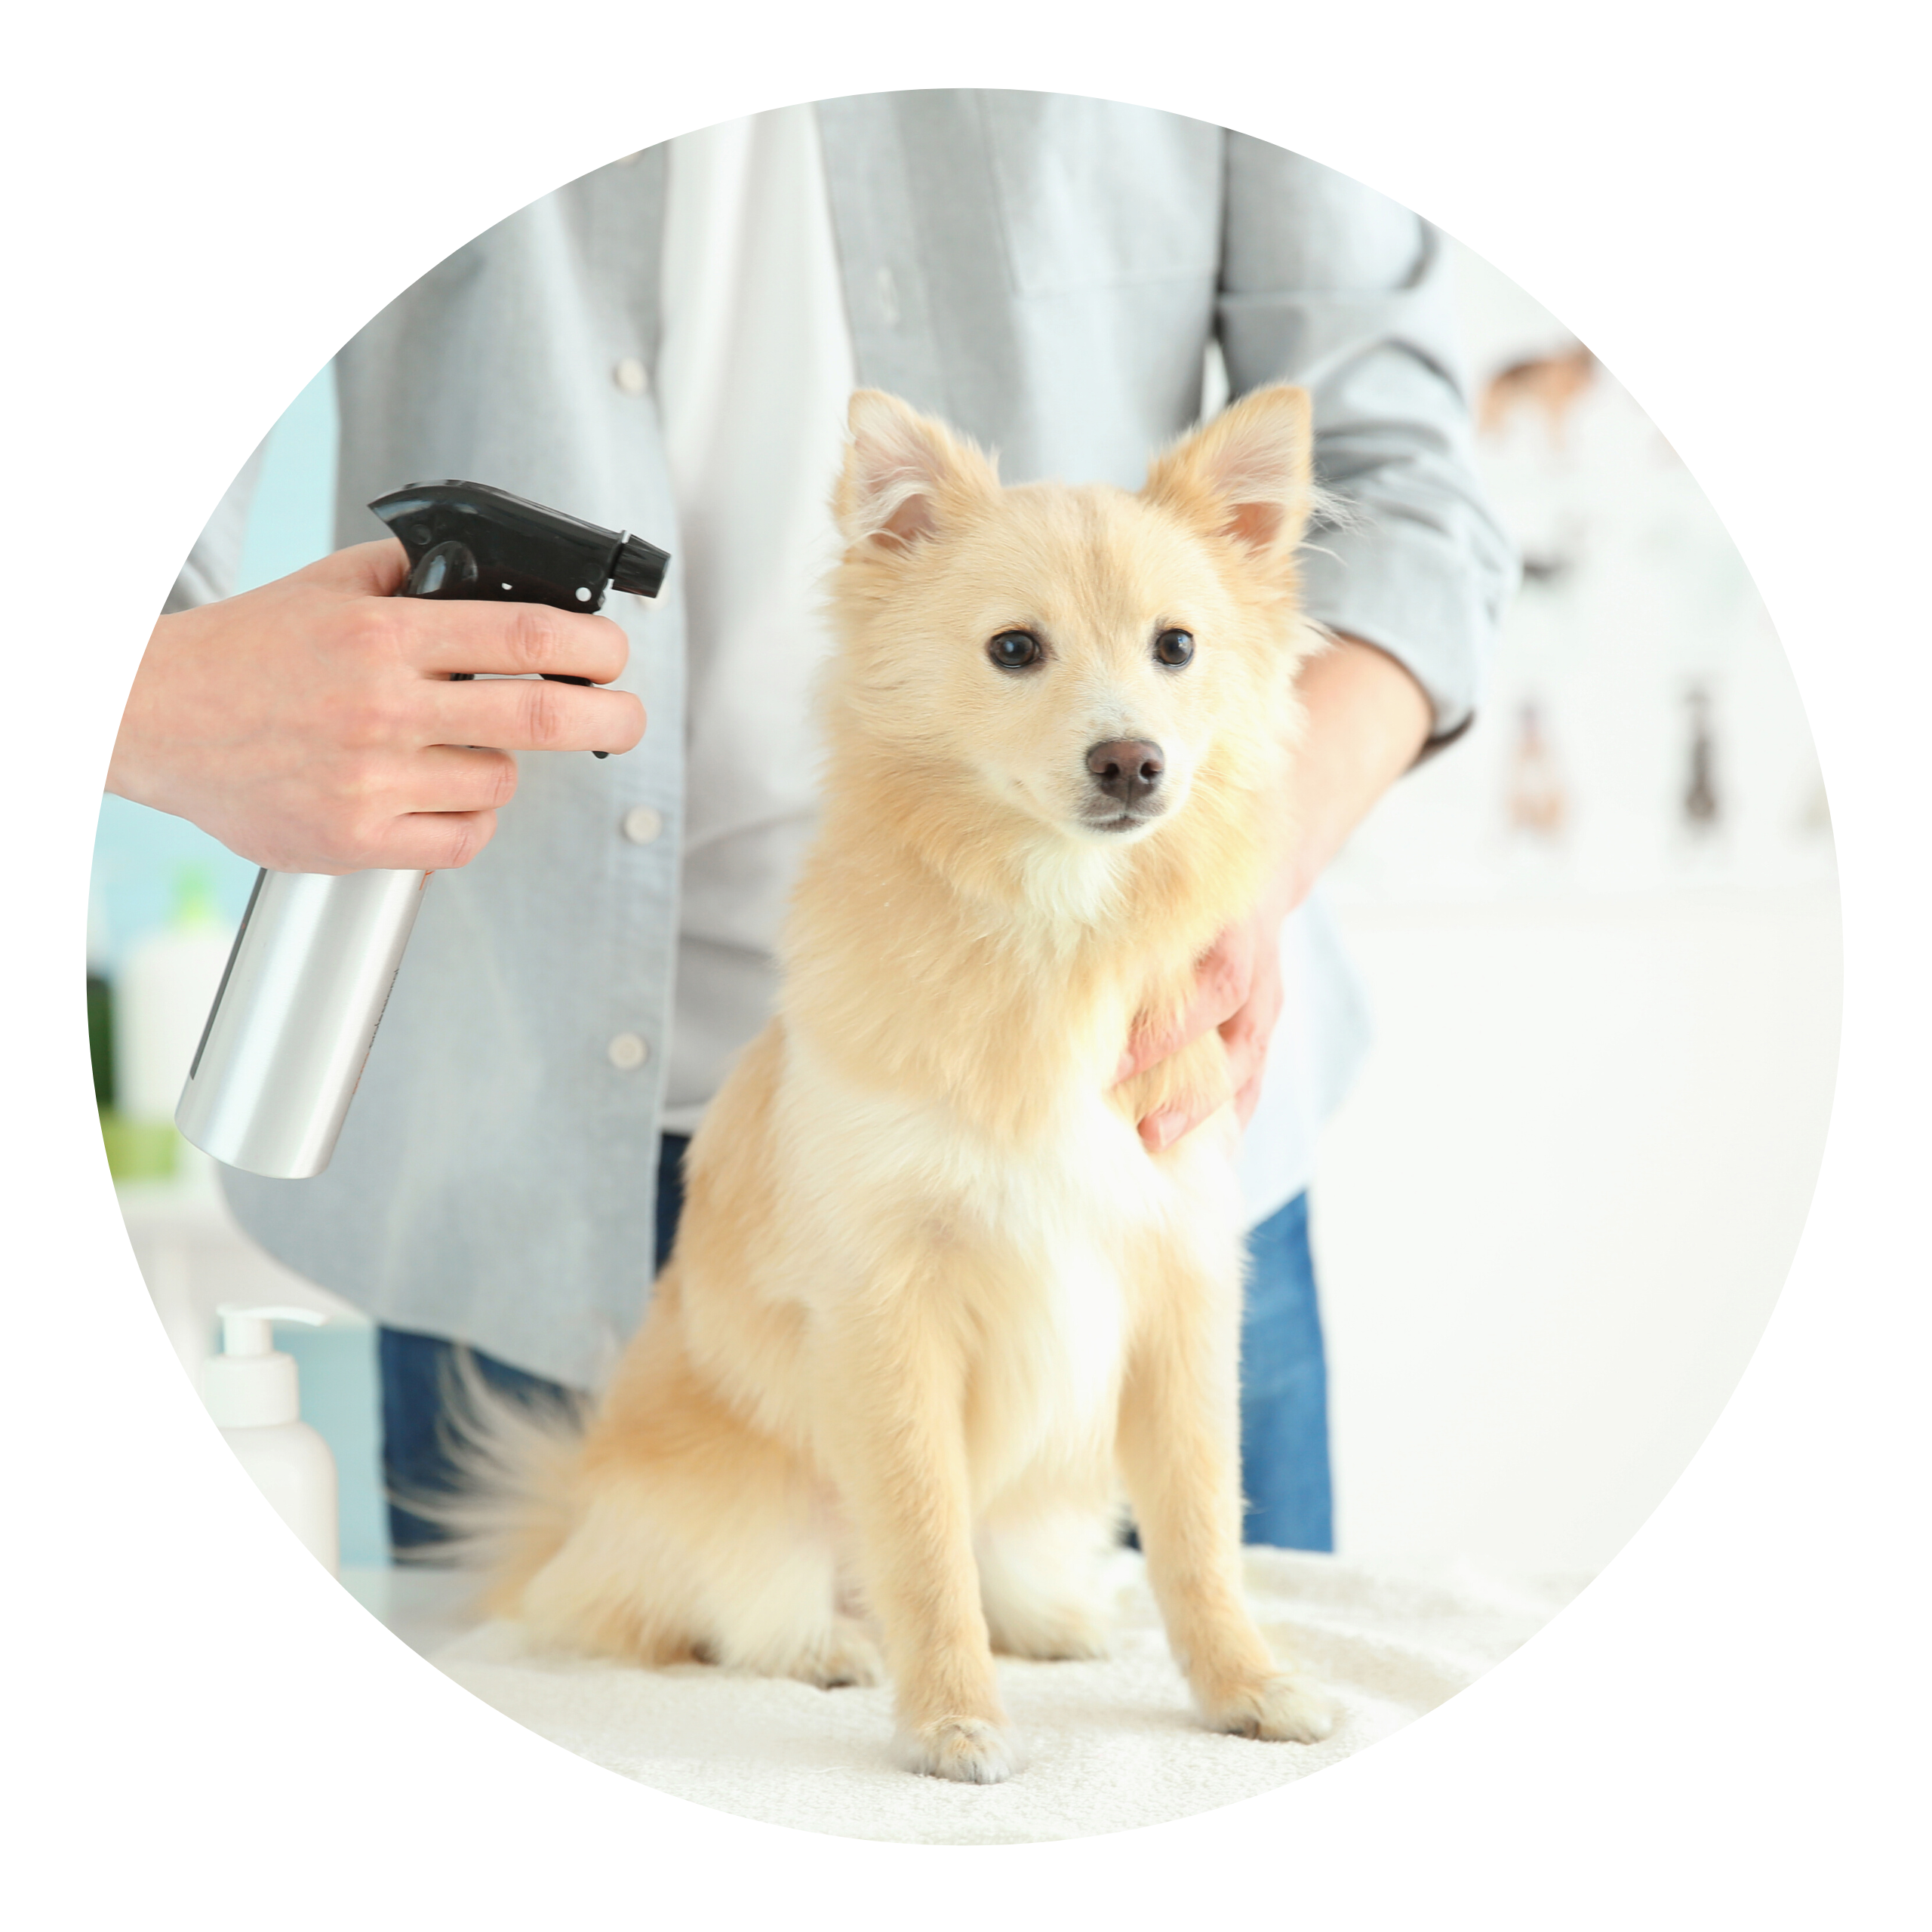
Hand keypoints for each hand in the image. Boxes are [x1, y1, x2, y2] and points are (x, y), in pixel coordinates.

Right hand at [108, 540, 646, 873]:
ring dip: (498, 768)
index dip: (594, 650)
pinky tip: (436, 795)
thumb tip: (505, 575)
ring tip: (452, 750)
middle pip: (542, 720)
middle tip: (626, 716)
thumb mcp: (330, 585)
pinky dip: (467, 819)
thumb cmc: (249, 653)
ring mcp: (371, 781)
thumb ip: (415, 578)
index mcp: (383, 637)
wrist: (154, 717)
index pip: (525, 639)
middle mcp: (382, 708)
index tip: (616, 657)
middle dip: (609, 718)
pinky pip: (463, 839)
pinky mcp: (355, 841)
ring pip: (500, 784)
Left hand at [1112, 633, 1433, 1149]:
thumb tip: (1028, 831)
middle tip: (1117, 1113)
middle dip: (1172, 1071)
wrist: (1277, 825)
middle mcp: (1248, 951)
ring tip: (1153, 1149)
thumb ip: (1115, 846)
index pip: (1205, 977)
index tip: (1104, 1055)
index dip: (1161, 1021)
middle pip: (1222, 1025)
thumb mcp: (1167, 833)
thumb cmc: (1189, 836)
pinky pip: (1251, 1070)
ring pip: (1241, 1056)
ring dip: (1202, 1103)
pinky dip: (1230, 1110)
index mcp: (1223, 909)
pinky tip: (1200, 1154)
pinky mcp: (1261, 1012)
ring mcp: (1263, 987)